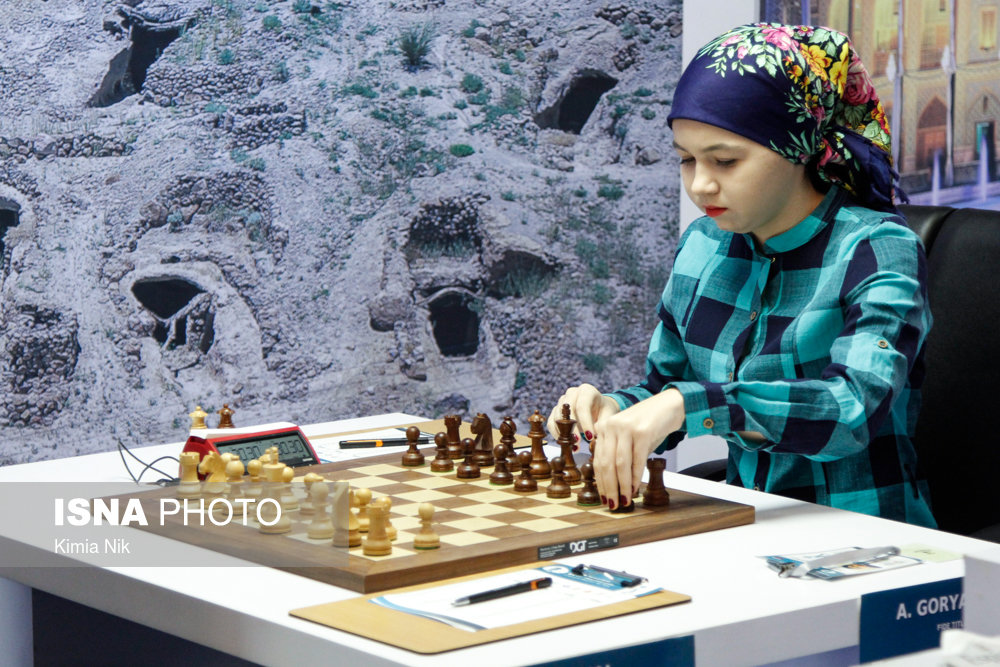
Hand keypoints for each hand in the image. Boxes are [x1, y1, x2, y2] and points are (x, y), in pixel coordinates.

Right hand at [547, 384, 620, 451]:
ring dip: (564, 432)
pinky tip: (565, 444)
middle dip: (572, 428)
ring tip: (573, 445)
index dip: (585, 423)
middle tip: (578, 441)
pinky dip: (556, 434)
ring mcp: (562, 401)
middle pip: (567, 410)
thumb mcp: (608, 415)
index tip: (590, 437)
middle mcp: (572, 393)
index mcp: (586, 390)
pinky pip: (551, 422)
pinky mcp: (556, 411)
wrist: (597, 408)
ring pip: (557, 416)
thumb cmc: (604, 411)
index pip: (583, 406)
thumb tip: (593, 438)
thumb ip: (602, 425)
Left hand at [592, 389, 684, 509]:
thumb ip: (617, 454)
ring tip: (624, 500)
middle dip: (609, 487)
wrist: (669, 405)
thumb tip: (613, 484)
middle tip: (612, 504)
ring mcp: (626, 428)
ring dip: (622, 486)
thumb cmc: (648, 425)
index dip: (600, 482)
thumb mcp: (627, 438)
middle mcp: (611, 426)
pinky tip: (635, 488)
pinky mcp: (642, 431)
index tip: (603, 498)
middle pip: (606, 463)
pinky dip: (636, 477)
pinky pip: (637, 460)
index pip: (598, 460)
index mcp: (603, 428)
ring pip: (620, 464)